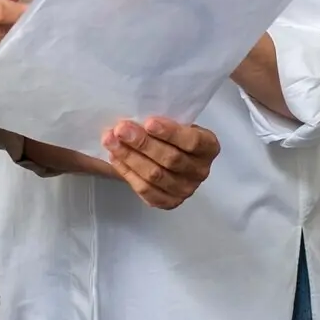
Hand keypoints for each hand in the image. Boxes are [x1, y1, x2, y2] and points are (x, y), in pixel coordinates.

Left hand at [101, 116, 219, 209]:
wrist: (165, 154)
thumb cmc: (170, 134)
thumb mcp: (175, 122)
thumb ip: (162, 123)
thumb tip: (136, 117)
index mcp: (209, 147)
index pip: (192, 142)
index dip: (170, 133)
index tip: (148, 122)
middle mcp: (200, 171)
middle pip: (171, 159)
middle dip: (143, 143)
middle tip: (121, 129)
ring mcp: (185, 190)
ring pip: (155, 175)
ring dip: (130, 157)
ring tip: (111, 140)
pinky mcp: (168, 202)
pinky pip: (145, 189)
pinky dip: (127, 172)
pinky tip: (115, 157)